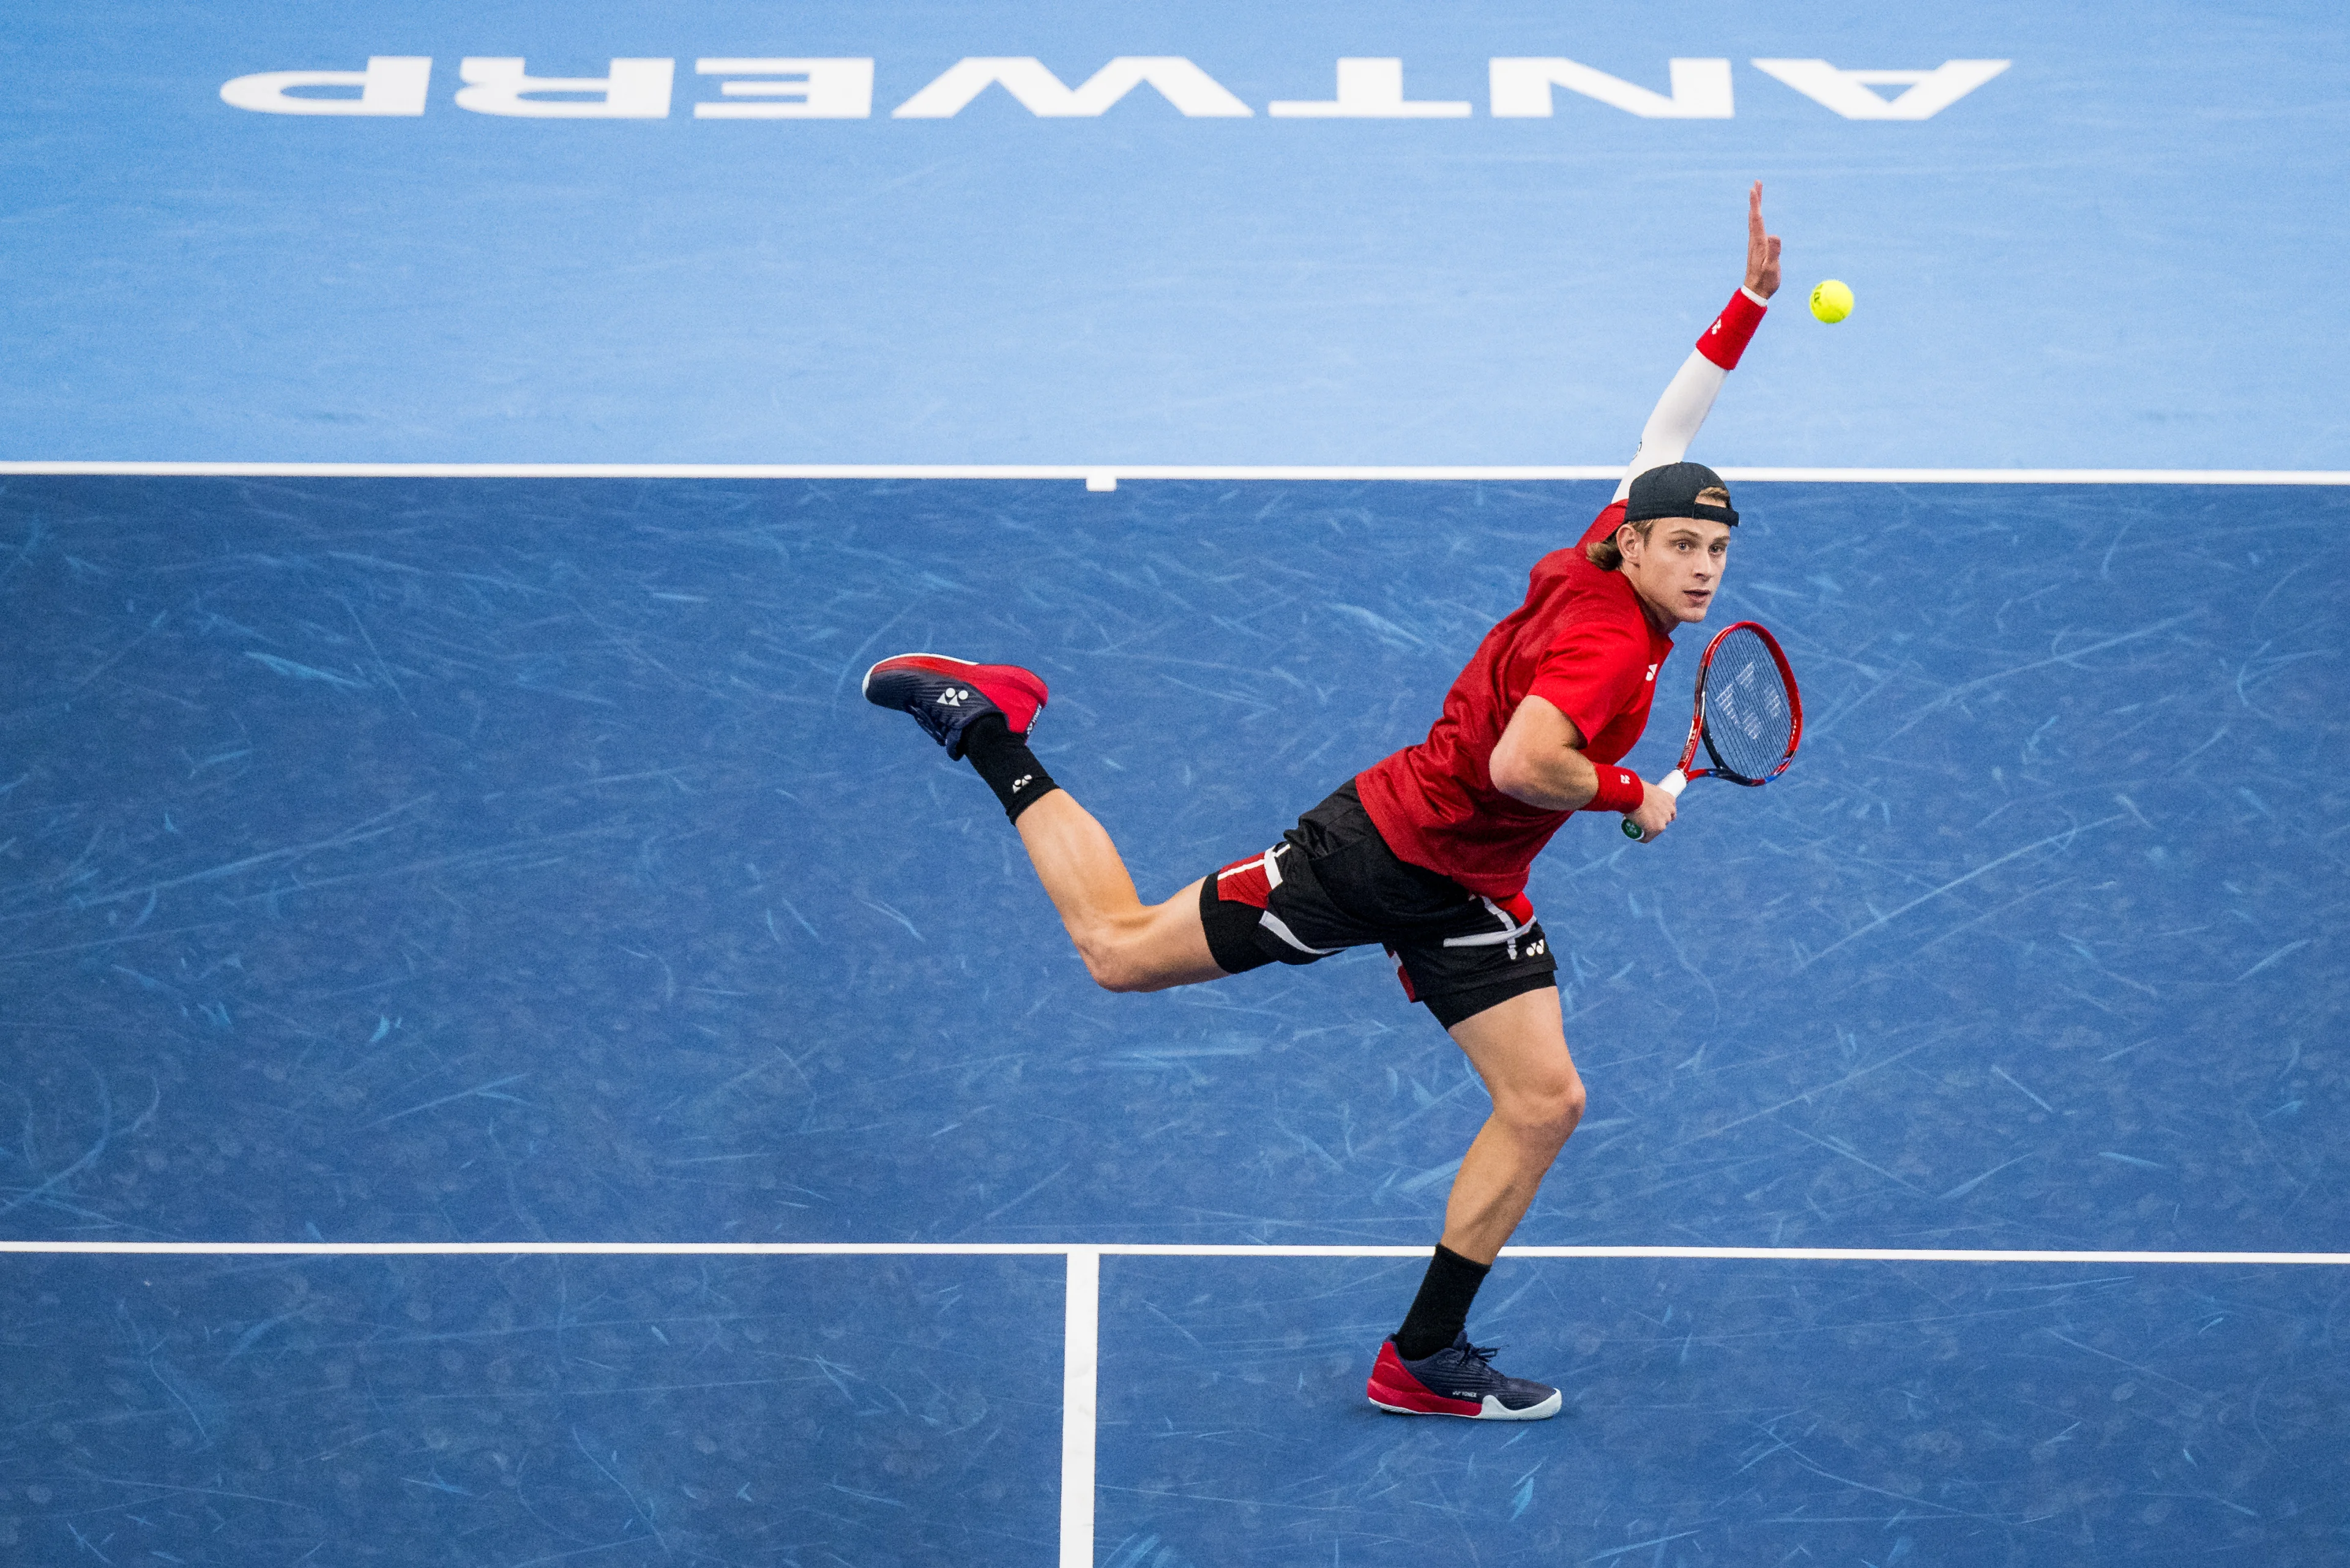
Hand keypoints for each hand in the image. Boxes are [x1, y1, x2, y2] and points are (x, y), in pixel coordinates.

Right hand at [1627, 779, 1678, 842]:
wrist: (1633, 794)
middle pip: (1666, 820)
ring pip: (1658, 829)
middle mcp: (1670, 811)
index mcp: (1670, 799)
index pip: (1670, 810)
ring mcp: (1663, 821)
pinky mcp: (1656, 829)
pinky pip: (1649, 837)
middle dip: (1658, 821)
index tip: (1653, 813)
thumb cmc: (1636, 788)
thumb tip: (1634, 786)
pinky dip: (1644, 838)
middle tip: (1645, 820)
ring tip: (1641, 829)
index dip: (1662, 812)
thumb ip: (1644, 791)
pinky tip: (1639, 838)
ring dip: (1651, 830)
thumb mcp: (1645, 788)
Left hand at [1743, 181, 1781, 299]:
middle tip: (1757, 183)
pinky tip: (1759, 216)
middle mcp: (1755, 240)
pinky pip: (1757, 227)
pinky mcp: (1757, 248)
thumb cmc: (1765, 281)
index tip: (1754, 188)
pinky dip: (1757, 216)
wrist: (1755, 292)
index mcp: (1759, 242)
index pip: (1757, 219)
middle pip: (1754, 215)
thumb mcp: (1772, 268)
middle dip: (1755, 199)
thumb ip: (1774, 252)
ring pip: (1754, 220)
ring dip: (1756, 206)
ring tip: (1757, 193)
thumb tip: (1774, 235)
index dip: (1755, 203)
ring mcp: (1755, 244)